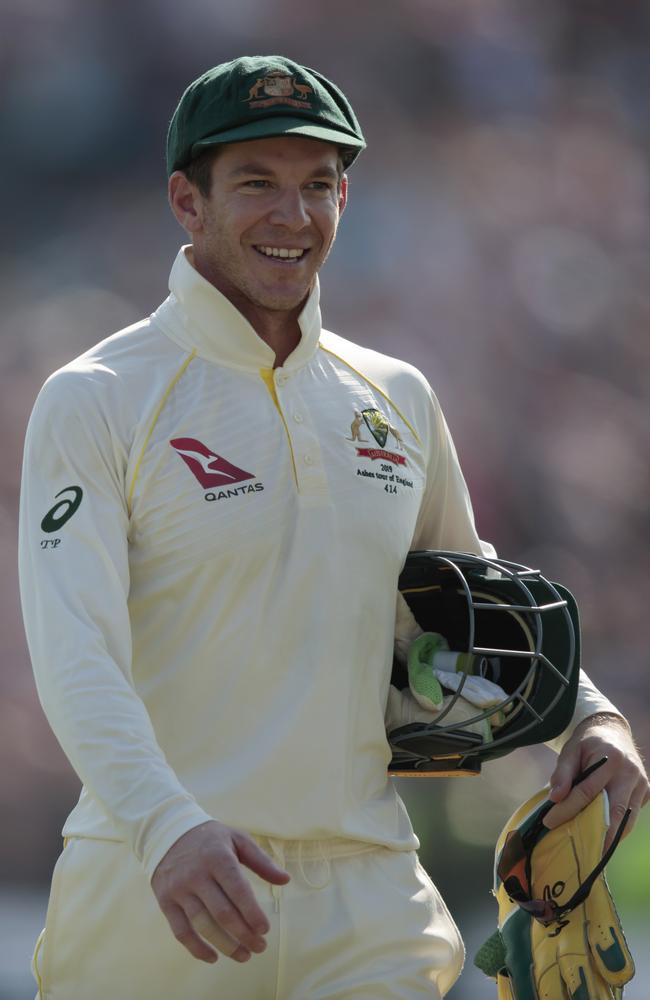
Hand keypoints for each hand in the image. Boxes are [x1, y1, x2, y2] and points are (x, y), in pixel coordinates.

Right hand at [151, 820, 289, 963]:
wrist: (167, 833)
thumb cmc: (210, 839)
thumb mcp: (237, 839)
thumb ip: (261, 861)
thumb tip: (286, 880)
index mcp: (218, 857)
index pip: (238, 890)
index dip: (252, 913)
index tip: (265, 930)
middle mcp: (197, 874)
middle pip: (222, 913)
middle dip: (244, 935)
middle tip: (260, 948)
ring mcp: (180, 889)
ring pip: (203, 925)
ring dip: (225, 945)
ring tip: (243, 956)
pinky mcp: (166, 901)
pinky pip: (181, 931)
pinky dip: (196, 949)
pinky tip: (213, 957)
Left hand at [544, 713, 649, 850]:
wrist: (613, 731)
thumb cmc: (589, 742)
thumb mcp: (571, 750)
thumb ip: (563, 772)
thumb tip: (555, 798)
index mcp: (611, 758)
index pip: (587, 791)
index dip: (568, 808)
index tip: (550, 821)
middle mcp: (630, 772)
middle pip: (615, 810)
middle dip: (600, 834)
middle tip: (584, 853)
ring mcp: (642, 783)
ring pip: (628, 818)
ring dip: (612, 836)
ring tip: (594, 852)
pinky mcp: (646, 792)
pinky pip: (632, 815)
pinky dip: (619, 828)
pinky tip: (605, 838)